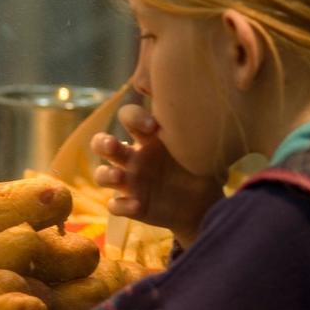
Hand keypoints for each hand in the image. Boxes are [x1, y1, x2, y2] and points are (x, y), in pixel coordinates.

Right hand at [91, 104, 222, 246]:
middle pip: (102, 144)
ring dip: (106, 174)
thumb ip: (197, 129)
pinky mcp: (131, 206)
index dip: (133, 117)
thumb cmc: (201, 168)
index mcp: (147, 137)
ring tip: (119, 177)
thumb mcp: (201, 147)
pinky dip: (122, 205)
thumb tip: (207, 103)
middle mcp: (133, 157)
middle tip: (114, 144)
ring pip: (102, 175)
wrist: (204, 205)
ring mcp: (130, 182)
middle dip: (103, 142)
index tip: (152, 126)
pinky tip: (138, 205)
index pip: (128, 118)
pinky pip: (116, 205)